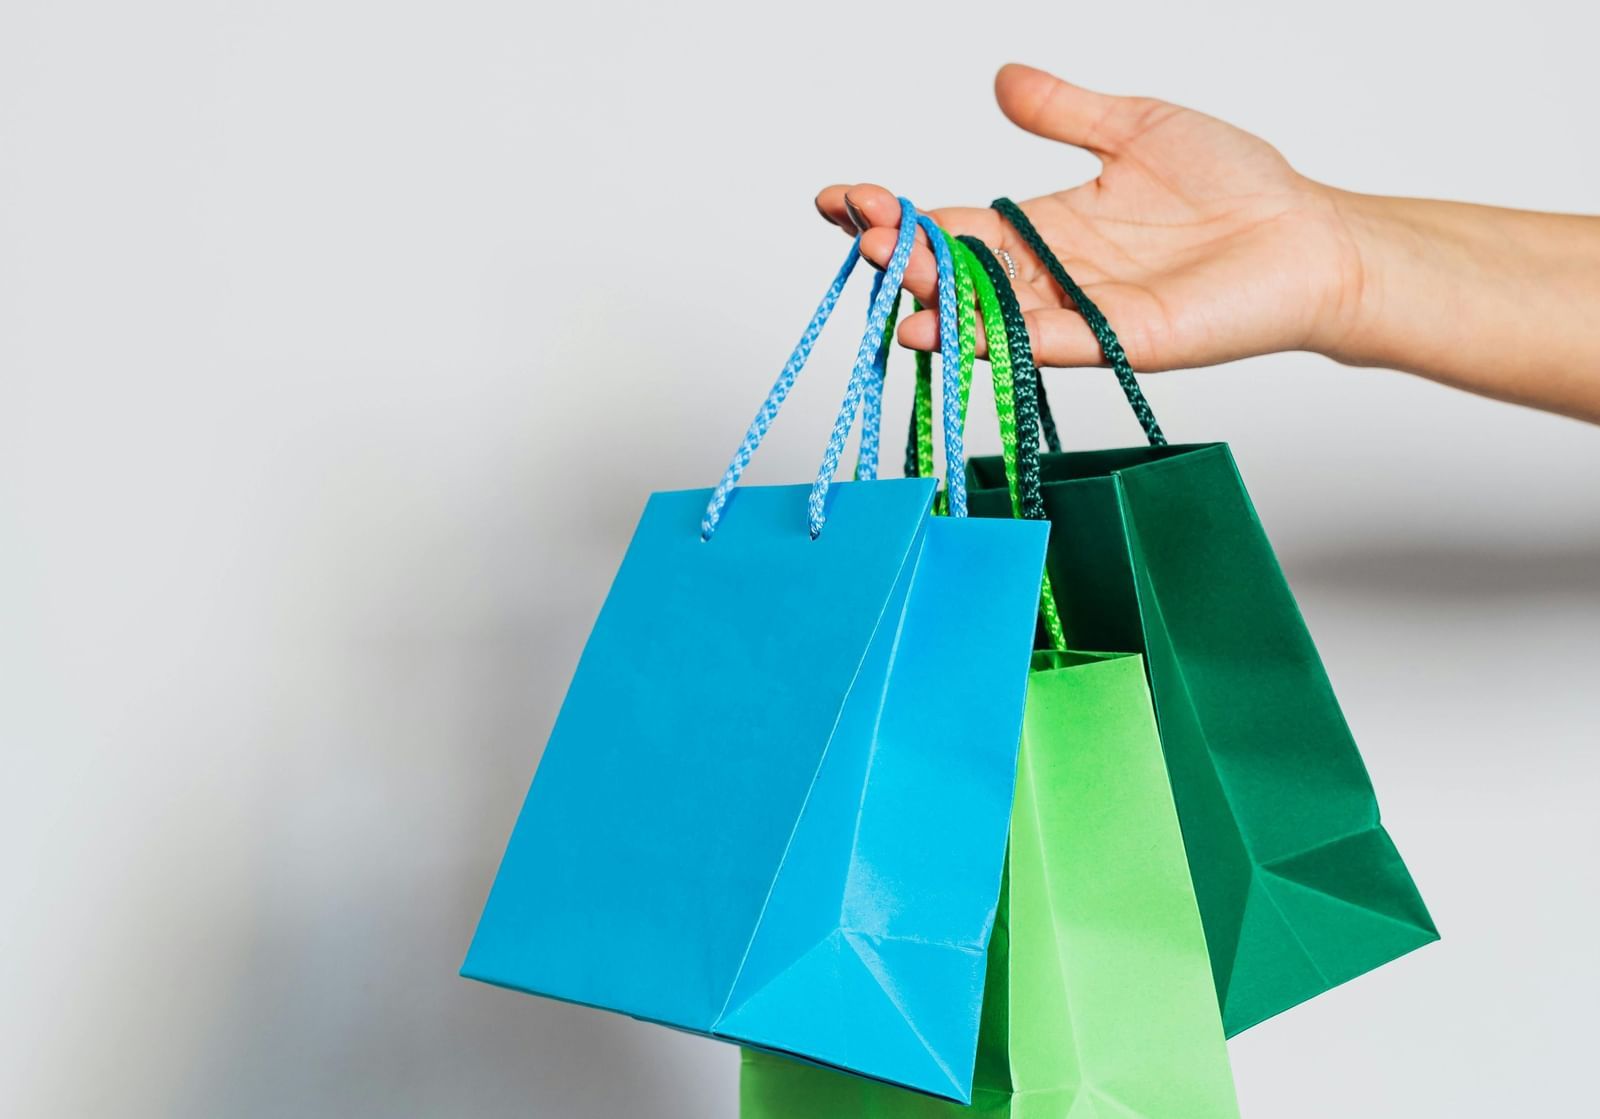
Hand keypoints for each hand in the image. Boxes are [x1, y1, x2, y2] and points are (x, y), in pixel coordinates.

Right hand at [817, 63, 1365, 372]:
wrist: (1309, 236)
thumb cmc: (1237, 185)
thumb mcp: (1137, 128)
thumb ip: (1066, 111)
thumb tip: (1004, 77)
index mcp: (1044, 224)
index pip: (948, 221)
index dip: (894, 211)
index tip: (841, 195)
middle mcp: (1046, 274)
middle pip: (950, 269)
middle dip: (896, 252)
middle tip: (859, 228)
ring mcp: (1072, 313)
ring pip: (980, 310)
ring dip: (925, 297)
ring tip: (883, 272)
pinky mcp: (1108, 342)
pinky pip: (1034, 341)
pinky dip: (983, 336)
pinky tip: (936, 327)